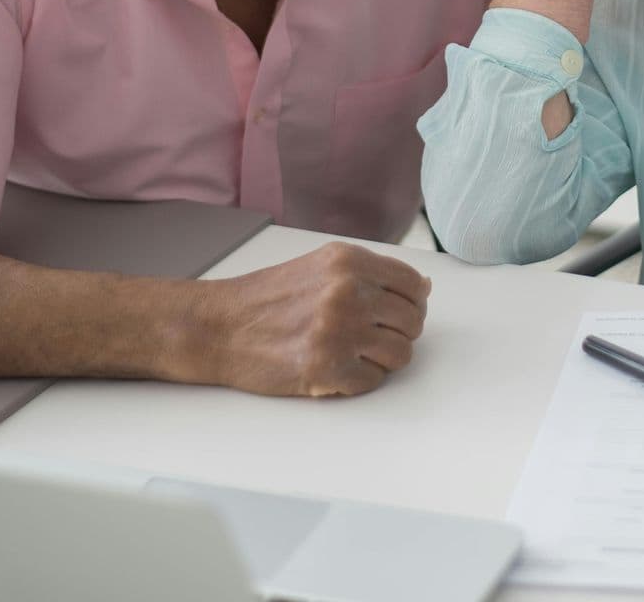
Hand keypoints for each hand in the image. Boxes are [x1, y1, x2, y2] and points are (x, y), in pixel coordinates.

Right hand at [175, 240, 431, 396]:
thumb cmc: (266, 299)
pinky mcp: (327, 368)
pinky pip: (373, 381)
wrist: (218, 327)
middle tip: (371, 338)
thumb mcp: (321, 267)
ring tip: (352, 354)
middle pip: (412, 322)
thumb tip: (424, 287)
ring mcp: (339, 331)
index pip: (413, 284)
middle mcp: (348, 292)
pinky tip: (335, 369)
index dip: (412, 303)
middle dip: (398, 333)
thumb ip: (370, 274)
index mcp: (349, 261)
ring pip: (400, 354)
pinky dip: (358, 380)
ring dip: (381, 359)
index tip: (398, 313)